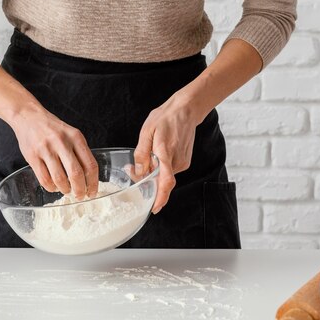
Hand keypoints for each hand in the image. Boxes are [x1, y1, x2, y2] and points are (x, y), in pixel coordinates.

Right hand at [10, 103, 98, 198]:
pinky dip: (51, 188)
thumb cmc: (53, 128)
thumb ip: (80, 152)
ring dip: (65, 189)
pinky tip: (54, 186)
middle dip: (80, 190)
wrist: (28, 116)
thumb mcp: (71, 134)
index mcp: (76, 137)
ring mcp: (46, 150)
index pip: (90, 164)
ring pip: (60, 179)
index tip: (92, 192)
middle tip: (80, 196)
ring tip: (66, 190)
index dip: (93, 182)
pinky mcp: (33, 157)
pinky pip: (44, 179)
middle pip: (76, 174)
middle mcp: (62, 143)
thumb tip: (89, 178)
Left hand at [134, 93, 201, 213]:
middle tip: (132, 171)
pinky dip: (160, 169)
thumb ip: (141, 153)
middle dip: (146, 181)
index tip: (155, 208)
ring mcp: (182, 163)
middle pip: (161, 181)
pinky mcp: (184, 162)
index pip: (166, 181)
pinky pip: (169, 171)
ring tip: (144, 157)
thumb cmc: (166, 118)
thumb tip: (137, 171)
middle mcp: (177, 161)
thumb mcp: (147, 131)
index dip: (161, 197)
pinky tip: (155, 156)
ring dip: (153, 173)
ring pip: (164, 176)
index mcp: (166, 153)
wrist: (186, 111)